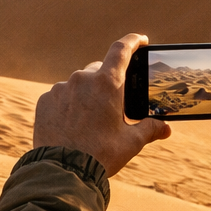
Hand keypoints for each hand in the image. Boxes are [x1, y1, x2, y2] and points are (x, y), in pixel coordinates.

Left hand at [33, 34, 170, 176]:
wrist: (63, 170)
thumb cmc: (101, 154)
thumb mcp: (131, 142)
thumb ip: (150, 130)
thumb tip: (165, 129)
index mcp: (107, 83)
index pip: (122, 50)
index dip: (133, 41)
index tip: (141, 40)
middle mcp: (82, 79)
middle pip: (100, 70)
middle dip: (108, 82)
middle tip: (113, 105)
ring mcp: (60, 89)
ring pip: (78, 84)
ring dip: (87, 95)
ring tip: (90, 122)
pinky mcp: (45, 100)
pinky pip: (61, 96)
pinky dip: (68, 105)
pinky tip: (72, 125)